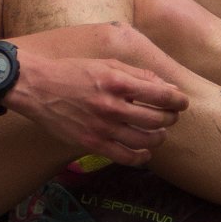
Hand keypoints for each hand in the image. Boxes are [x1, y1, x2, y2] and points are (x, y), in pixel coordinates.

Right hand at [7, 28, 189, 166]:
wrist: (38, 88)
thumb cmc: (73, 72)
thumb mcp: (107, 64)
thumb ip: (138, 74)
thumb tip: (166, 86)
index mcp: (118, 82)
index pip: (160, 94)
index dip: (178, 100)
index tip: (182, 102)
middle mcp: (112, 106)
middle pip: (157, 119)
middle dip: (170, 118)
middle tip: (171, 116)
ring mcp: (102, 128)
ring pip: (144, 140)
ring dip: (159, 137)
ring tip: (159, 133)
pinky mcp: (91, 144)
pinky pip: (125, 157)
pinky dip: (141, 157)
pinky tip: (145, 152)